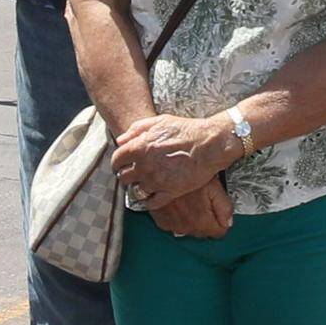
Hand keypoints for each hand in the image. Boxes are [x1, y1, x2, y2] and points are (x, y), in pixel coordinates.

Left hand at [108, 111, 240, 201]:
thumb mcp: (158, 121)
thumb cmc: (186, 130)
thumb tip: (122, 141)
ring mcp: (156, 181)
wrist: (208, 144)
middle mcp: (145, 166)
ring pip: (136, 191)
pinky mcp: (169, 192)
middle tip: (132, 175)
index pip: (117, 160)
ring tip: (143, 184)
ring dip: (138, 188)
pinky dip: (148, 201)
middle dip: (126, 176)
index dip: (117, 163)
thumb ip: (136, 129)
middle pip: (124, 178)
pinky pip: (151, 203)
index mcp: (139, 147)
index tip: (121, 165)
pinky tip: (151, 196)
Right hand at [144, 176, 232, 239]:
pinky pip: (176, 225)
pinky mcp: (162, 222)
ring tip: (189, 200)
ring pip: (190, 229)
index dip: (221, 220)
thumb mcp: (214, 187)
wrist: (162, 170)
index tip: (217, 210)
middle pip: (204, 232)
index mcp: (201, 222)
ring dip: (192, 219)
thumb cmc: (187, 175)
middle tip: (202, 200)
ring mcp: (172, 226)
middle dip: (206, 219)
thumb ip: (225, 207)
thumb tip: (228, 222)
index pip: (219, 232)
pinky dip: (179, 217)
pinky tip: (179, 204)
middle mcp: (186, 228)